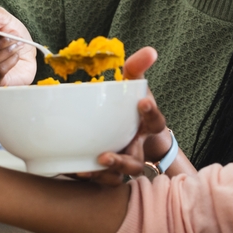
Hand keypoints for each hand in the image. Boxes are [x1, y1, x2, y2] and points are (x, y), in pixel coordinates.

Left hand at [75, 48, 181, 185]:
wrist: (132, 132)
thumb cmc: (132, 107)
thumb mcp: (135, 85)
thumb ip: (138, 68)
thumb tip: (151, 50)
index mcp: (147, 126)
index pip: (156, 122)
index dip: (152, 113)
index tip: (142, 103)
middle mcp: (138, 148)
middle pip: (137, 162)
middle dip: (122, 161)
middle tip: (104, 155)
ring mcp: (124, 162)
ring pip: (120, 177)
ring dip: (105, 175)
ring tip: (88, 169)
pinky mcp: (109, 171)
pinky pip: (105, 182)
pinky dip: (93, 180)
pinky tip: (77, 171)